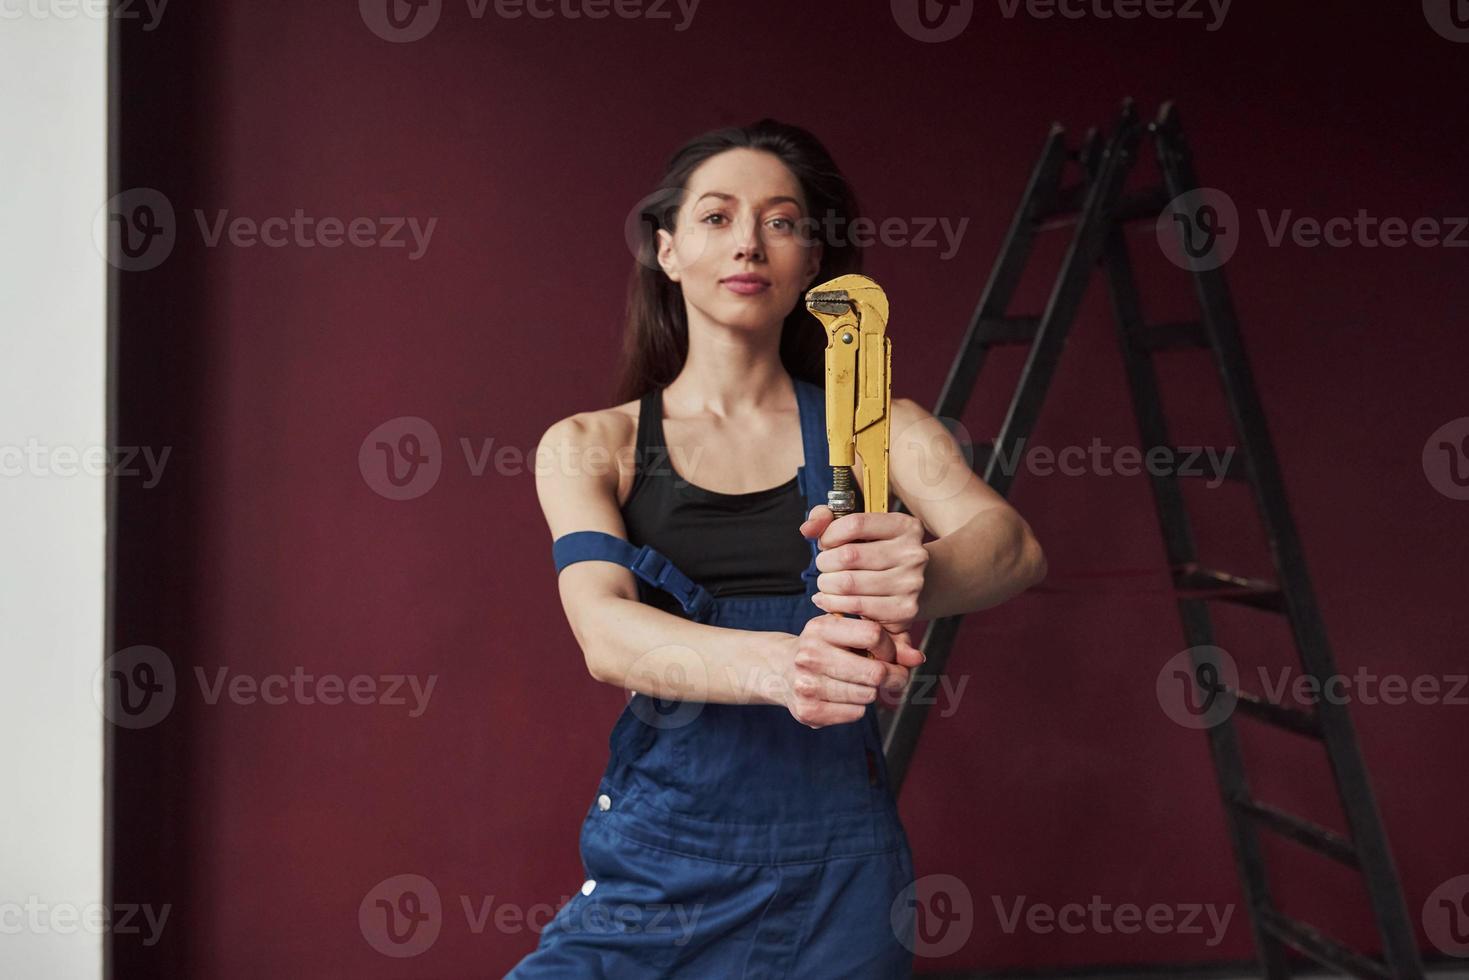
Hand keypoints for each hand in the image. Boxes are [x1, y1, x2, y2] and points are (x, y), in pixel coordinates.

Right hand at [775, 614, 923, 728]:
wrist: (780, 670)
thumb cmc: (825, 648)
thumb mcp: (848, 634)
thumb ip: (887, 642)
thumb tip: (919, 658)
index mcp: (820, 628)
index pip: (874, 635)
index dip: (890, 648)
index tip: (887, 653)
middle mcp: (810, 655)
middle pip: (875, 672)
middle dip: (892, 676)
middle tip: (891, 676)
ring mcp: (806, 685)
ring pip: (868, 695)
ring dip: (871, 691)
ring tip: (858, 683)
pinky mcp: (808, 711)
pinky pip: (855, 713)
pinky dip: (857, 707)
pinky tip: (843, 696)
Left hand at [800, 505, 928, 654]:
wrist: (920, 586)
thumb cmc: (879, 553)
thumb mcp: (861, 528)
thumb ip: (828, 518)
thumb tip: (807, 530)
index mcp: (905, 526)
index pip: (855, 524)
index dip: (830, 533)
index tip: (825, 542)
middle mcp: (913, 554)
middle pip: (848, 555)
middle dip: (825, 562)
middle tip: (824, 566)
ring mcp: (911, 583)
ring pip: (848, 583)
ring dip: (826, 584)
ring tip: (826, 583)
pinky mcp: (904, 610)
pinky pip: (855, 606)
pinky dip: (833, 604)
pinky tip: (828, 599)